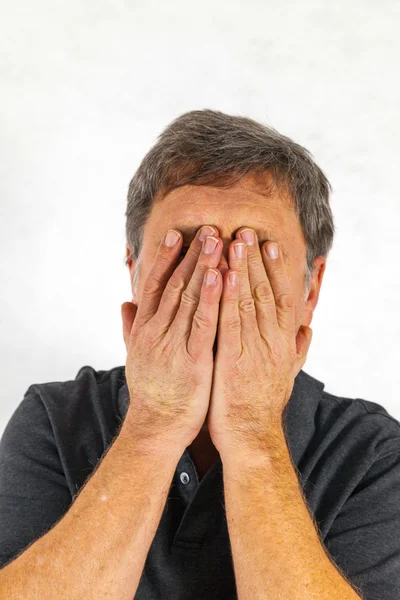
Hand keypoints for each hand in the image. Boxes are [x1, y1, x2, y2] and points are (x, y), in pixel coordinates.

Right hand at [121, 226, 223, 452]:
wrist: (156, 427)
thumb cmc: (152, 391)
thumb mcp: (136, 356)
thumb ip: (131, 328)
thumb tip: (125, 304)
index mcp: (145, 329)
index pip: (156, 286)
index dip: (166, 259)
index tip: (177, 234)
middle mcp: (157, 331)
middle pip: (175, 285)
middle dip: (192, 255)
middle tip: (207, 228)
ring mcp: (173, 344)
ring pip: (189, 298)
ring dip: (204, 266)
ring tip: (217, 240)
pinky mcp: (193, 360)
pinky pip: (203, 324)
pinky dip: (211, 298)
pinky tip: (221, 276)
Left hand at [207, 227, 312, 457]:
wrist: (251, 437)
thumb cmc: (263, 405)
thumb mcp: (287, 375)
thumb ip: (297, 349)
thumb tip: (307, 329)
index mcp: (281, 342)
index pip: (279, 298)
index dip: (273, 269)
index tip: (268, 244)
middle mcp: (270, 341)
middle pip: (263, 292)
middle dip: (254, 260)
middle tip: (246, 230)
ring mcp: (253, 350)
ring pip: (247, 302)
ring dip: (241, 269)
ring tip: (235, 241)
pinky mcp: (233, 361)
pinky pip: (230, 324)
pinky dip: (228, 298)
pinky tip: (224, 275)